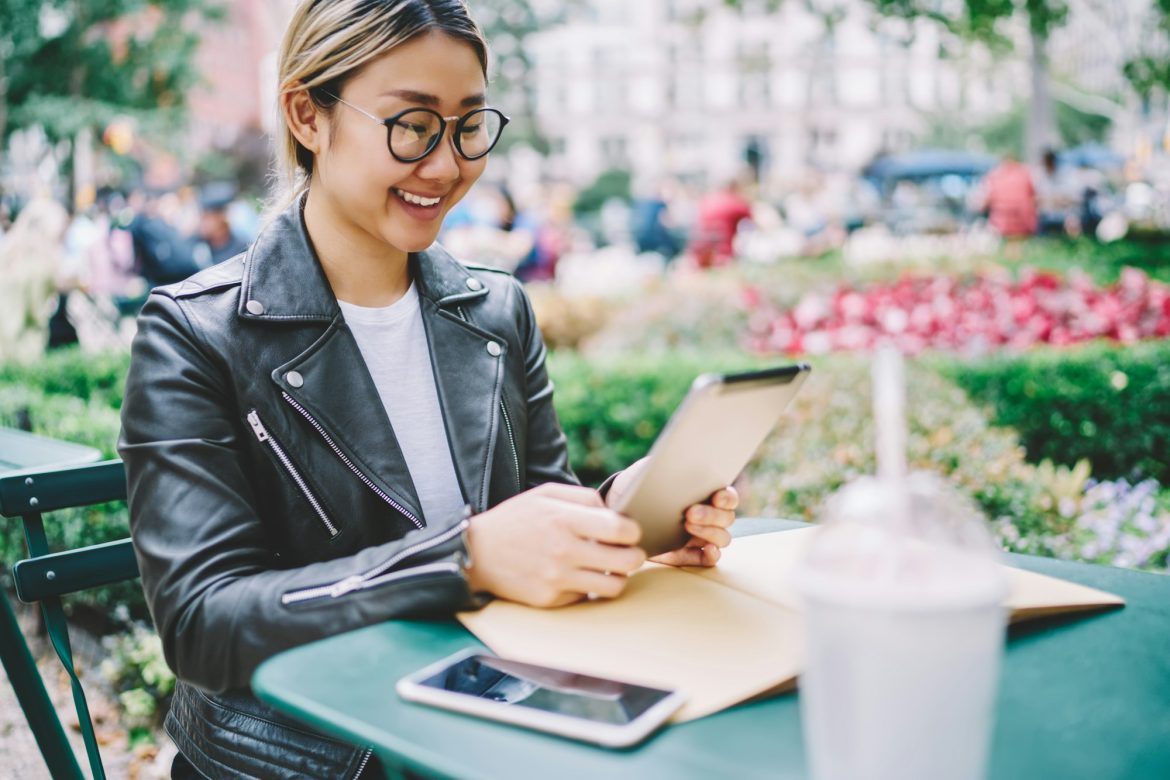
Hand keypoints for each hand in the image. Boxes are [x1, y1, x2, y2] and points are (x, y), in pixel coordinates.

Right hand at [464, 483, 645, 607]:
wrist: (477, 553)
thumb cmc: (514, 520)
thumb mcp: (545, 495)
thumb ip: (584, 497)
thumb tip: (616, 511)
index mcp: (563, 519)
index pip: (620, 529)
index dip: (633, 531)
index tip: (629, 531)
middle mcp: (563, 551)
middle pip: (626, 561)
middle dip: (635, 556)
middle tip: (628, 552)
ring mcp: (557, 579)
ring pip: (613, 586)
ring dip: (617, 577)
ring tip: (609, 568)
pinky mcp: (550, 600)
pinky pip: (587, 598)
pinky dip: (589, 589)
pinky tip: (579, 576)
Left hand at [604, 458, 737, 567]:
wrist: (620, 509)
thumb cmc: (640, 484)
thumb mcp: (648, 470)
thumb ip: (665, 465)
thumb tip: (678, 460)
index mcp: (705, 493)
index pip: (727, 496)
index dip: (727, 497)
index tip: (716, 496)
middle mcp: (708, 515)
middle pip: (726, 518)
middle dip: (712, 515)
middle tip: (690, 512)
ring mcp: (700, 535)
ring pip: (722, 538)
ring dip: (711, 533)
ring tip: (689, 526)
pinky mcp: (688, 554)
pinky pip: (708, 558)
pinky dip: (712, 555)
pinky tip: (708, 550)